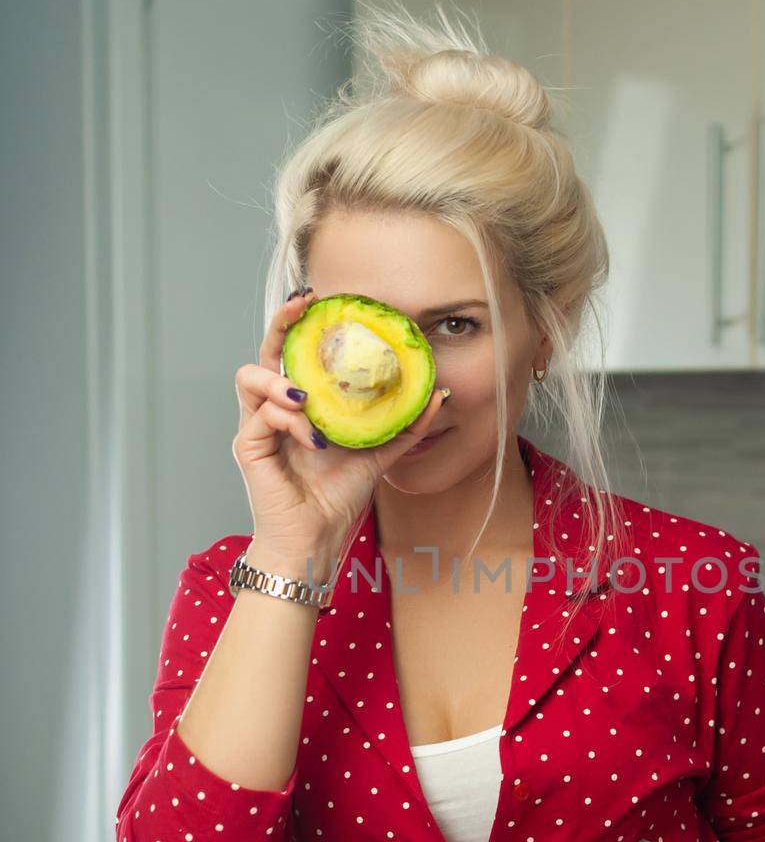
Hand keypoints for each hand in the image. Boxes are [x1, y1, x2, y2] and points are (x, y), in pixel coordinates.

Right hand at [232, 287, 450, 565]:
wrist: (316, 541)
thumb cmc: (337, 498)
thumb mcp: (379, 454)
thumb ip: (405, 425)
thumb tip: (438, 394)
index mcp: (300, 404)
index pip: (296, 352)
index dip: (303, 322)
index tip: (322, 300)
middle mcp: (274, 408)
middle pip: (265, 350)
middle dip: (282, 321)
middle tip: (304, 304)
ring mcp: (257, 426)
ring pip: (249, 376)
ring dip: (279, 379)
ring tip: (306, 395)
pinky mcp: (248, 447)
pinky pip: (261, 417)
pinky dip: (289, 422)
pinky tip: (314, 439)